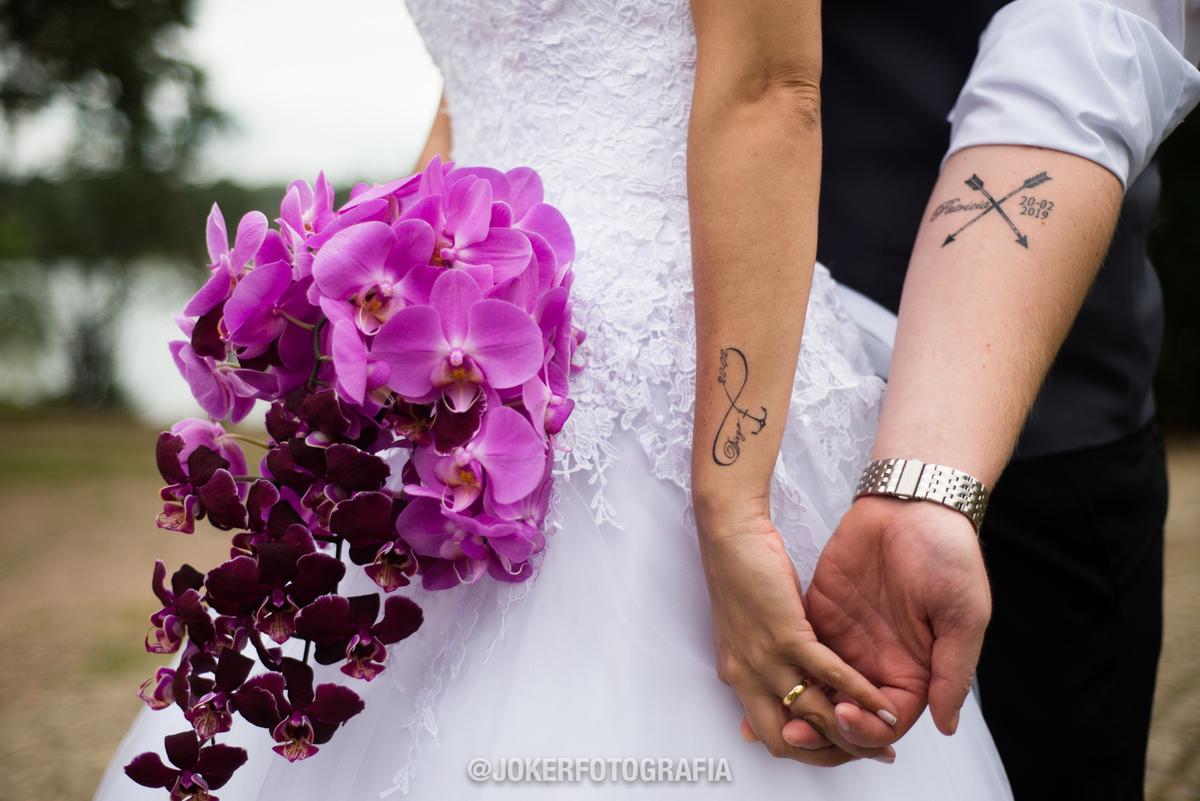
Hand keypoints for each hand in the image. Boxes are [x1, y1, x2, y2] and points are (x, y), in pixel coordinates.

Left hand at [695, 500, 899, 765]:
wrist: (729, 530)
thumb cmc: (743, 571)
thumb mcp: (751, 629)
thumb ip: (772, 661)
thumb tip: (796, 692)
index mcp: (745, 676)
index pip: (780, 735)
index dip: (818, 748)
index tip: (848, 748)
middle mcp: (753, 676)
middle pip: (795, 740)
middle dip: (837, 751)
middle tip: (873, 751)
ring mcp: (766, 659)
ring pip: (814, 716)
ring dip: (854, 730)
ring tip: (887, 732)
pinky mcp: (784, 635)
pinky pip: (829, 676)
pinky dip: (861, 694)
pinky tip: (883, 701)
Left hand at [785, 496, 989, 749]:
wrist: (912, 502)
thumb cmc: (947, 554)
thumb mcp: (963, 616)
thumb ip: (951, 672)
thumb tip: (945, 725)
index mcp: (914, 671)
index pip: (885, 722)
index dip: (865, 731)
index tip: (846, 719)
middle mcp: (876, 662)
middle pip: (845, 715)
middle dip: (823, 729)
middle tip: (798, 730)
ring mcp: (845, 639)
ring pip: (817, 690)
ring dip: (799, 706)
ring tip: (781, 713)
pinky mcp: (818, 612)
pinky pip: (798, 651)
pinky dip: (785, 669)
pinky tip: (771, 676)